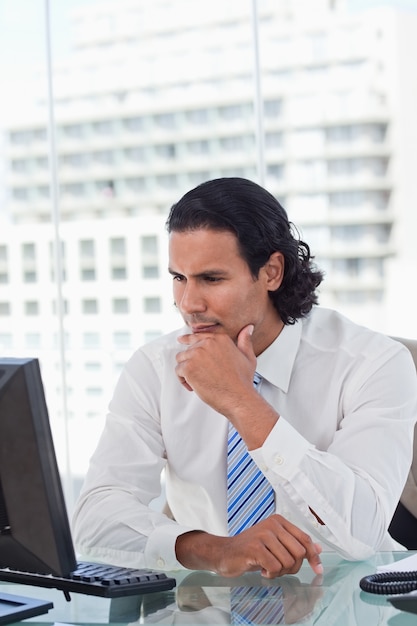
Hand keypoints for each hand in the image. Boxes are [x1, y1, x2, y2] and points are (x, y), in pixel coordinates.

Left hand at [175, 325, 256, 413]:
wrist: (238, 397)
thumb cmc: (242, 381)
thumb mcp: (248, 357)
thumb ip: (245, 341)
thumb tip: (248, 328)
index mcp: (220, 339)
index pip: (198, 336)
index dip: (188, 339)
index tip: (181, 340)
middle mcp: (207, 343)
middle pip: (188, 349)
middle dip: (192, 363)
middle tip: (201, 375)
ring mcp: (197, 355)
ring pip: (181, 359)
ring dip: (186, 371)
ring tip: (197, 380)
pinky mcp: (189, 367)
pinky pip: (178, 371)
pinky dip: (183, 380)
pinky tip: (194, 386)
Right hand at [175, 514, 322, 578]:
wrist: (224, 553)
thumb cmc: (251, 550)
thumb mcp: (275, 544)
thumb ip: (295, 545)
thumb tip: (319, 549)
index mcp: (279, 521)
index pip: (305, 539)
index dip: (314, 556)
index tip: (318, 569)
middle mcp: (272, 524)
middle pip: (299, 553)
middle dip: (293, 567)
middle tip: (280, 568)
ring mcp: (263, 535)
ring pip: (288, 562)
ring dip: (280, 572)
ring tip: (269, 567)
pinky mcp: (255, 547)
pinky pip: (275, 567)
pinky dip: (271, 574)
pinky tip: (263, 570)